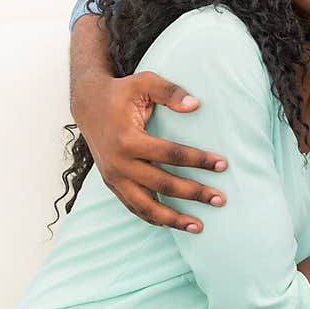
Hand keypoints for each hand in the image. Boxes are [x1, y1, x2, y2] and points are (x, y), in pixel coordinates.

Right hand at [72, 70, 227, 232]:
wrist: (87, 104)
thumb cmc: (121, 92)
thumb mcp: (145, 82)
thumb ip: (170, 92)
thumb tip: (196, 105)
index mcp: (128, 139)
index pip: (171, 154)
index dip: (198, 160)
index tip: (222, 164)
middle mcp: (118, 163)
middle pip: (162, 184)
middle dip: (194, 193)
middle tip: (220, 199)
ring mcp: (113, 177)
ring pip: (145, 206)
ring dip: (173, 219)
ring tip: (199, 227)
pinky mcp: (111, 183)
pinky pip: (133, 207)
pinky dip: (152, 218)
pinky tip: (172, 225)